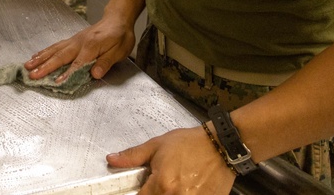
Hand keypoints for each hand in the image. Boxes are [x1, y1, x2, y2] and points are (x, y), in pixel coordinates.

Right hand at [24, 12, 135, 81]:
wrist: (117, 18)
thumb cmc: (120, 36)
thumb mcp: (119, 50)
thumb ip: (106, 62)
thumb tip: (95, 74)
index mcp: (91, 46)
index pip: (77, 64)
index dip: (67, 74)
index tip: (56, 83)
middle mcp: (79, 42)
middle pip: (59, 56)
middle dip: (45, 67)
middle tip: (32, 75)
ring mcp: (73, 40)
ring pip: (54, 50)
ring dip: (40, 59)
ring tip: (27, 66)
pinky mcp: (71, 39)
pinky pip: (55, 46)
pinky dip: (44, 51)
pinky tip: (36, 56)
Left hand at [106, 127, 235, 194]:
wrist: (221, 145)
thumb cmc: (191, 143)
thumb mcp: (157, 145)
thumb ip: (133, 156)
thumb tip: (111, 159)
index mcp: (162, 184)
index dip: (139, 194)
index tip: (141, 189)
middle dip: (154, 193)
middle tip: (161, 183)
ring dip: (168, 194)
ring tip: (176, 183)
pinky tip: (187, 187)